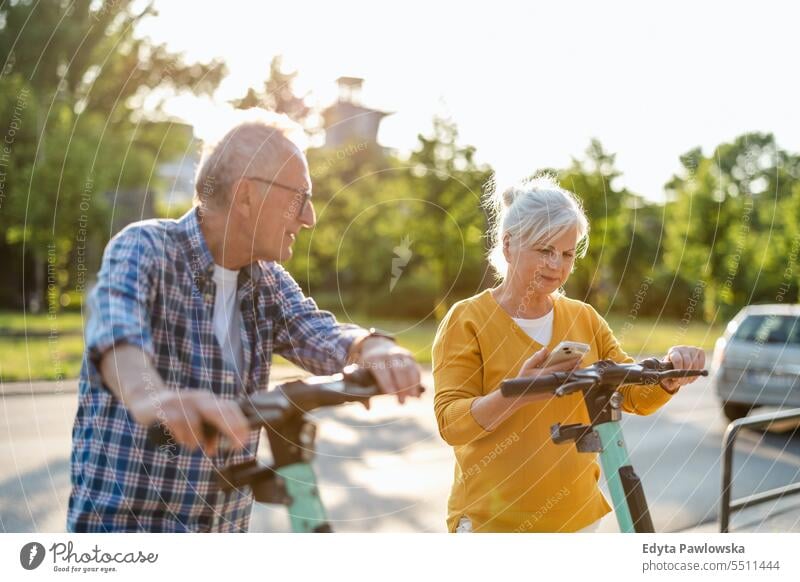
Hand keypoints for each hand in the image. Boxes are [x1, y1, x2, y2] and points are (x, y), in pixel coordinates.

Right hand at [128, 389, 250, 454]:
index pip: (229, 407)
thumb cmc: (176, 412)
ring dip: (196, 438)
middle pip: (217, 411)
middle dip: (230, 428)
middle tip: (236, 446)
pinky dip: (182, 435)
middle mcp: (197, 398)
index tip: (244, 441)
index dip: (239, 424)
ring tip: (193, 445)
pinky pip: (177, 422)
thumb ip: (206, 433)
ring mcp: (180, 401)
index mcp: (208, 400)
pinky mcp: (164, 408)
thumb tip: (213, 451)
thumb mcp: (195, 420)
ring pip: (195, 421)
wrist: (146, 398)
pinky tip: (181, 441)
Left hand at [357, 338, 422, 403]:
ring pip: (409, 369)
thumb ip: (364, 391)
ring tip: (413, 398)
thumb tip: (367, 408)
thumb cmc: (369, 367)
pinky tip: (418, 393)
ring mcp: (400, 354)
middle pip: (397, 370)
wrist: (378, 347)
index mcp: (374, 358)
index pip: (381, 370)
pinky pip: (415, 368)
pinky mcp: (409, 357)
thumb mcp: (361, 373)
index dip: (386, 382)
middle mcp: (388, 354)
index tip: (391, 394)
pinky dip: (418, 381)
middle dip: (401, 386)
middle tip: (402, 402)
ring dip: (412, 385)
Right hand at [514, 347, 582, 402]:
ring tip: (577, 368)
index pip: (562, 367)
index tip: (579, 358)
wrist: (520, 396)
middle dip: (575, 367)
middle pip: (567, 374)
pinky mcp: (554, 394)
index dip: (572, 362)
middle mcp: (551, 382)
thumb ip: (537, 357)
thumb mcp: (527, 365)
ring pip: (567, 380)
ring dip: (573, 374)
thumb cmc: (523, 379)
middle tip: (581, 362)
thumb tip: (546, 349)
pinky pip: (564, 385)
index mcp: (545, 374)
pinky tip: (571, 377)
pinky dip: (568, 381)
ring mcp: (553, 389)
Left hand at [660, 345, 705, 393]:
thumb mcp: (667, 372)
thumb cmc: (671, 367)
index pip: (677, 360)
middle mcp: (683, 348)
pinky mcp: (700, 352)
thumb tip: (673, 384)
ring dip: (691, 376)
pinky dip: (697, 374)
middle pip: (687, 362)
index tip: (676, 379)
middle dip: (685, 375)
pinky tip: (691, 378)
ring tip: (686, 382)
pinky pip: (701, 365)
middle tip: (681, 383)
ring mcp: (692, 349)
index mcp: (673, 351)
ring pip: (695, 364)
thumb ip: (668, 378)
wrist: (679, 360)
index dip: (678, 370)